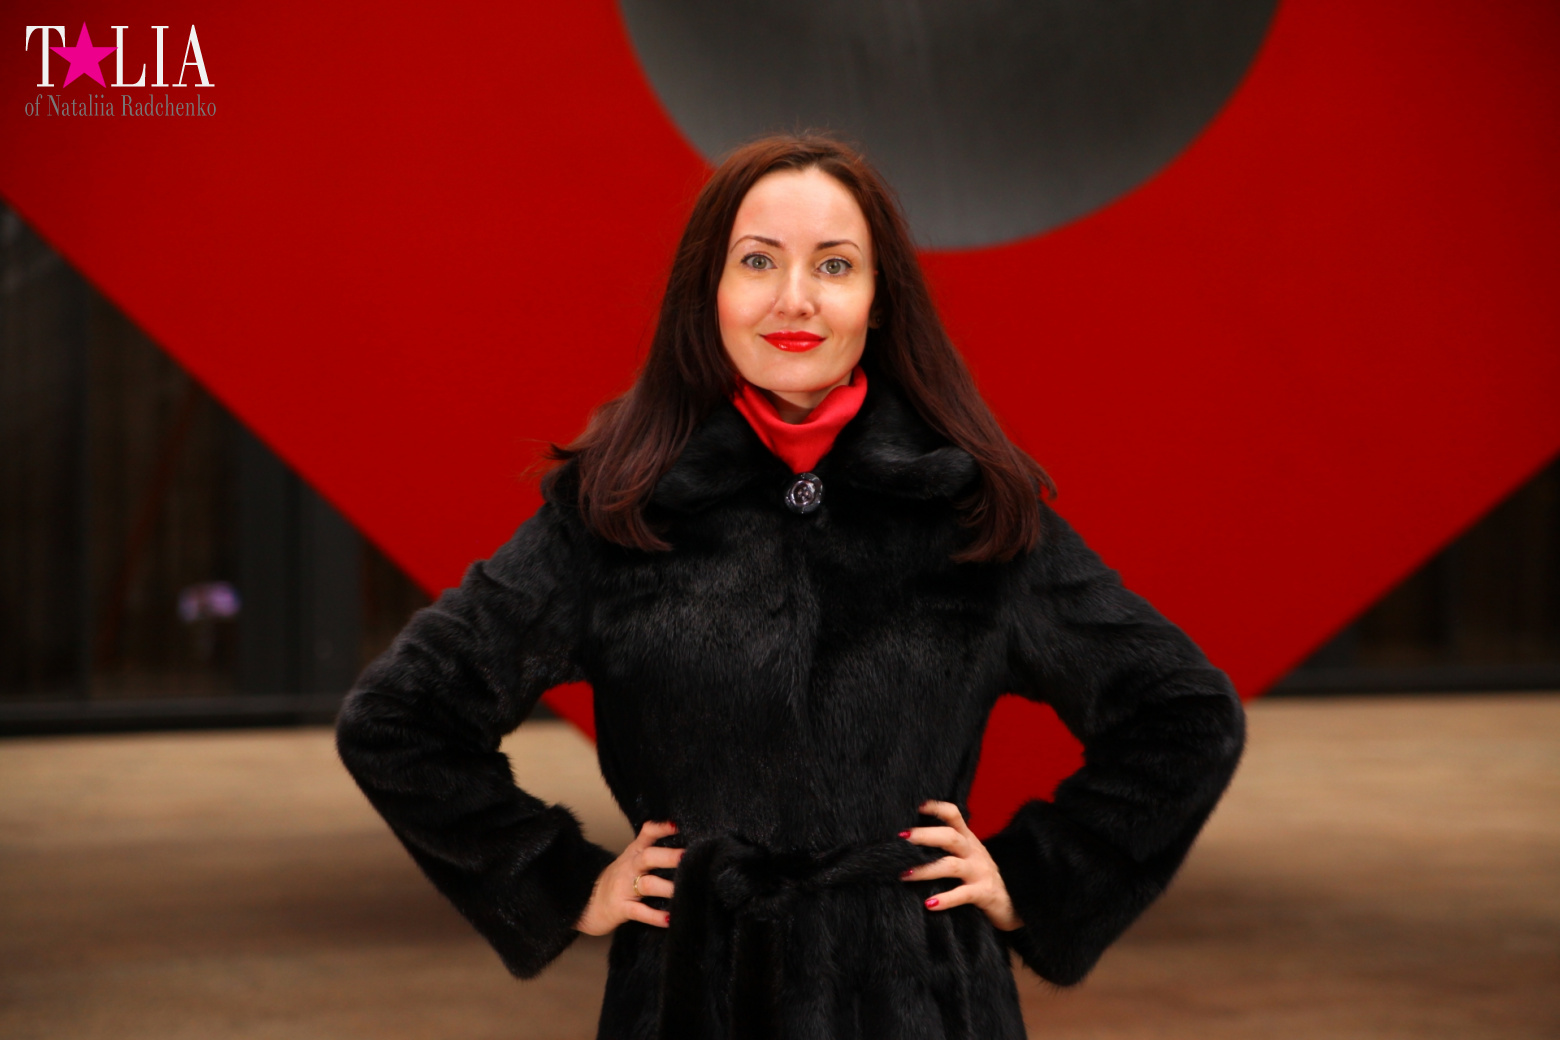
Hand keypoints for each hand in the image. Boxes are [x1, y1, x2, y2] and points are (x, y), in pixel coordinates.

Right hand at [575, 820, 682, 934]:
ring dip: (666, 887)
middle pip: (648, 857)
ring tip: (683, 888)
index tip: (677, 825)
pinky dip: (655, 916)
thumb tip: (682, 844)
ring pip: (647, 884)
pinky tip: (669, 919)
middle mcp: (629, 868)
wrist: (585, 902)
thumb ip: (651, 850)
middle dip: (668, 856)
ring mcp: (624, 888)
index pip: (647, 834)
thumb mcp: (630, 860)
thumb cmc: (616, 882)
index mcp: (633, 853)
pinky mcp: (620, 908)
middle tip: (687, 857)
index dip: (661, 828)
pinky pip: (639, 912)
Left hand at [900, 800, 1022, 930]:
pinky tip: (929, 903)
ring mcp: (980, 872)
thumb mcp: (967, 858)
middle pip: (950, 837)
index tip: (918, 807)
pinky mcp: (984, 893)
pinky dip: (946, 899)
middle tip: (902, 837)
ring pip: (951, 865)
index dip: (937, 808)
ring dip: (926, 870)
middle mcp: (974, 852)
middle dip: (925, 835)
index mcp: (968, 840)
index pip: (954, 816)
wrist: (1011, 905)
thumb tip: (909, 846)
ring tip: (905, 874)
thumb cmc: (980, 879)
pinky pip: (963, 894)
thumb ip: (946, 849)